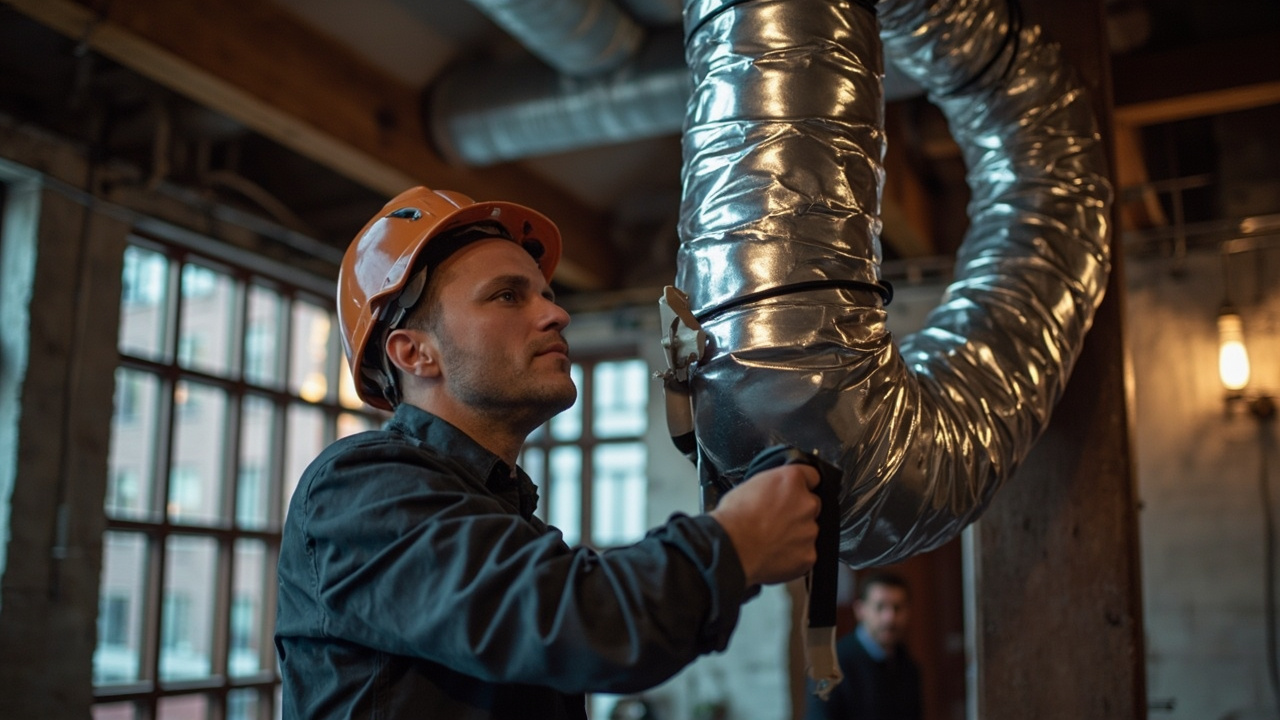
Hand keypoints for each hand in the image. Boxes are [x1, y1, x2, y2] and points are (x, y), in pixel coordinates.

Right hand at [709, 463, 819, 585]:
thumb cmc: (733, 520)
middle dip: (798, 511)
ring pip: (808, 530)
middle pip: (812, 504)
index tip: (796, 492)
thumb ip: (771, 486)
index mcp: (792, 481)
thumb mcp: (748, 486)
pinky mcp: (809, 554)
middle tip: (777, 520)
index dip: (801, 485)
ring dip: (796, 534)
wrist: (731, 550)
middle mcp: (806, 503)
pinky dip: (794, 554)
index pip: (812, 476)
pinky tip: (776, 553)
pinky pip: (806, 552)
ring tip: (772, 540)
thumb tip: (772, 492)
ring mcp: (810, 530)